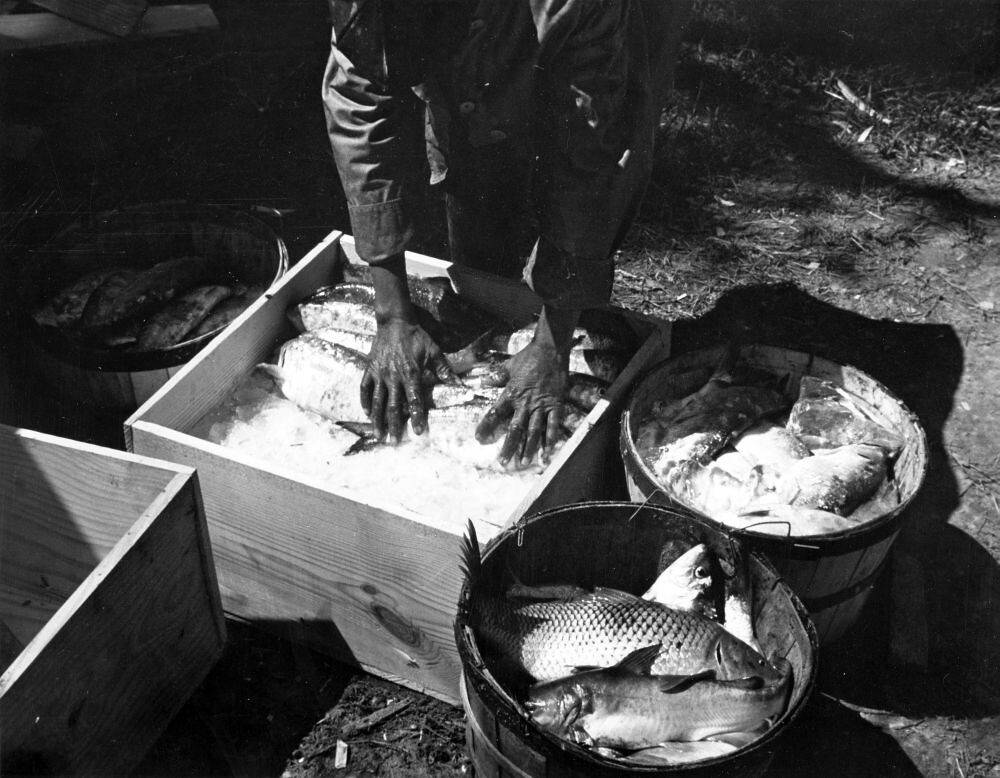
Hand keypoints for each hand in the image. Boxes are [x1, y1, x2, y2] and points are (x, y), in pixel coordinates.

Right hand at [361, 316, 452, 442]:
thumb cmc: (416, 337)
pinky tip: (367, 413)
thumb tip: (460, 384)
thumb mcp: (434, 350)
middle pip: (394, 406)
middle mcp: (394, 376)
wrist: (394, 321)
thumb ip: (444, 369)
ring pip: (377, 401)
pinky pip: (365, 388)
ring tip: (378, 434)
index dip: (417, 417)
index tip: (417, 431)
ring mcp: (380, 373)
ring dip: (377, 419)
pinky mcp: (370, 368)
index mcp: (411, 373)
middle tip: (393, 442)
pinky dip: (365, 401)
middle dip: (394, 425)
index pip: (415, 400)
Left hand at [475, 338, 567, 467]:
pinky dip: (550, 441)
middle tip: (503, 462)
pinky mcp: (555, 405)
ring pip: (533, 431)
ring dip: (528, 449)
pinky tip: (546, 454)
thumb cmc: (528, 357)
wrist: (550, 350)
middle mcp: (525, 402)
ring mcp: (541, 405)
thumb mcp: (508, 366)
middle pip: (515, 429)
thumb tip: (483, 382)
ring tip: (523, 463)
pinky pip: (553, 426)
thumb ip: (496, 376)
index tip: (479, 438)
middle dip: (508, 447)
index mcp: (511, 393)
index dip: (486, 426)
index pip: (495, 413)